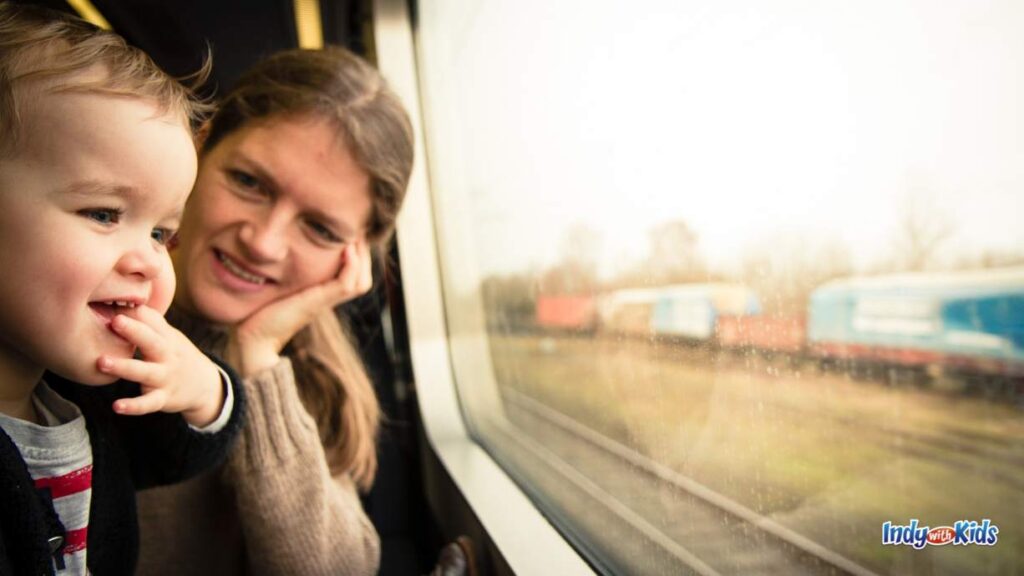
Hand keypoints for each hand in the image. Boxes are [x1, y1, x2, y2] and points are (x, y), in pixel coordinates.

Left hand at [98, 305, 224, 426]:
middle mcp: (167, 357)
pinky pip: (148, 403)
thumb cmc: (177, 356)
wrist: (204, 386)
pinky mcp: (163, 399)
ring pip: (145, 372)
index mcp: (166, 339)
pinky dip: (134, 406)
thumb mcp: (170, 337)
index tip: (115, 305)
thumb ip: (150, 322)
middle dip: (134, 331)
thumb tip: (126, 301)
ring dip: (124, 367)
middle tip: (114, 321)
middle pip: (152, 342)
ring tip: (102, 362)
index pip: (152, 322)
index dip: (135, 315)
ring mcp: (165, 378)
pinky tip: (117, 406)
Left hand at [226, 241, 372, 376]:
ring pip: (360, 281)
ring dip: (362, 256)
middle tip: (358, 230)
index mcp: (323, 295)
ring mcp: (325, 301)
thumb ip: (285, 271)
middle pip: (363, 279)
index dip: (359, 255)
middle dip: (364, 252)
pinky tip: (346, 248)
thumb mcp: (278, 284)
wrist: (254, 338)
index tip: (351, 231)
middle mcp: (328, 299)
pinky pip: (346, 284)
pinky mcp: (318, 302)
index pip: (355, 276)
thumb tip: (275, 245)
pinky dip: (352, 265)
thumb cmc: (260, 311)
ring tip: (354, 236)